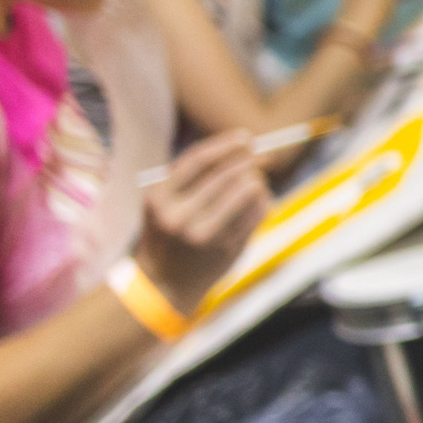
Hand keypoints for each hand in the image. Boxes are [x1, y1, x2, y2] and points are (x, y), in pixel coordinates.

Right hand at [136, 129, 271, 311]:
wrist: (164, 285)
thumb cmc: (167, 234)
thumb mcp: (163, 204)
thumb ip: (191, 178)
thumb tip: (243, 146)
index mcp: (158, 199)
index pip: (197, 162)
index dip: (224, 145)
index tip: (246, 137)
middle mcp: (179, 217)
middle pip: (225, 176)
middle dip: (249, 162)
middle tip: (264, 155)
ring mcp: (204, 236)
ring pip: (247, 192)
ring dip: (258, 181)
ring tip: (257, 181)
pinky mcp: (227, 249)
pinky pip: (257, 214)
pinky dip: (263, 201)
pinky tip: (260, 199)